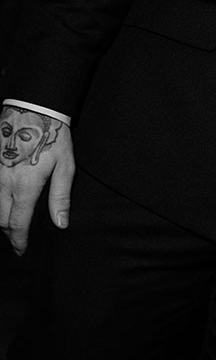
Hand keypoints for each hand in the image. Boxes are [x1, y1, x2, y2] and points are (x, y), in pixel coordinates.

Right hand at [0, 107, 74, 255]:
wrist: (31, 109)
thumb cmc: (52, 137)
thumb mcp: (65, 168)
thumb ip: (61, 198)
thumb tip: (61, 224)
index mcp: (25, 186)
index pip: (17, 223)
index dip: (19, 240)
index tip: (22, 250)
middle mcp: (4, 182)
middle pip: (0, 219)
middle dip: (8, 233)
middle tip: (18, 241)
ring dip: (0, 219)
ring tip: (11, 226)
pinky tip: (4, 204)